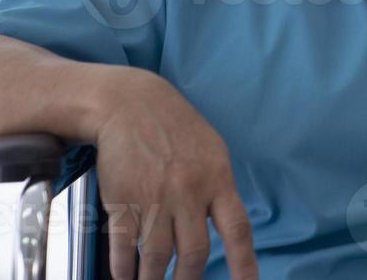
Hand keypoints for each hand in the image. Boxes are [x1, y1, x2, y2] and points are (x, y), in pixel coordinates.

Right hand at [91, 68, 258, 279]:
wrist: (131, 104)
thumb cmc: (176, 129)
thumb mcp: (212, 151)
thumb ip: (219, 189)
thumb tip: (226, 226)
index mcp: (218, 180)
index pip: (238, 230)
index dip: (244, 263)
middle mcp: (189, 193)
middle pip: (195, 252)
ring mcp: (155, 198)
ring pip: (157, 257)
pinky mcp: (123, 200)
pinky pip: (124, 246)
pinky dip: (123, 269)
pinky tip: (124, 277)